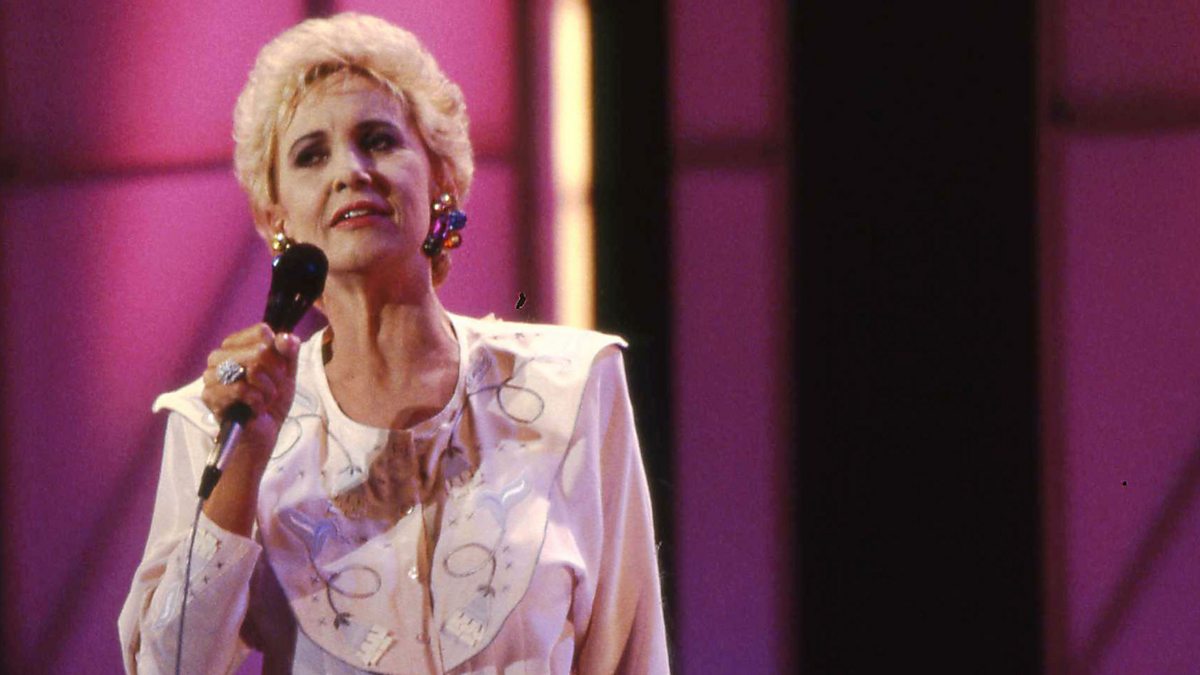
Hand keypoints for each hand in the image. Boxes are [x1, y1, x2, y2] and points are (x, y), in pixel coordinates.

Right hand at [201, 323, 300, 472]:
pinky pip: (241, 389)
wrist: (264, 431)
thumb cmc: (272, 399)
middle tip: (274, 390)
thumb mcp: (287, 372)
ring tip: (265, 399)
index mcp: (236, 345)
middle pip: (259, 351)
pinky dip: (257, 401)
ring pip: (252, 369)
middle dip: (276, 375)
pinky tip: (256, 408)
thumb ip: (289, 351)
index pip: (261, 332)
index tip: (280, 369)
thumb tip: (286, 337)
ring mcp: (211, 375)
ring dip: (267, 389)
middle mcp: (219, 356)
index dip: (279, 352)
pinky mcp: (209, 395)